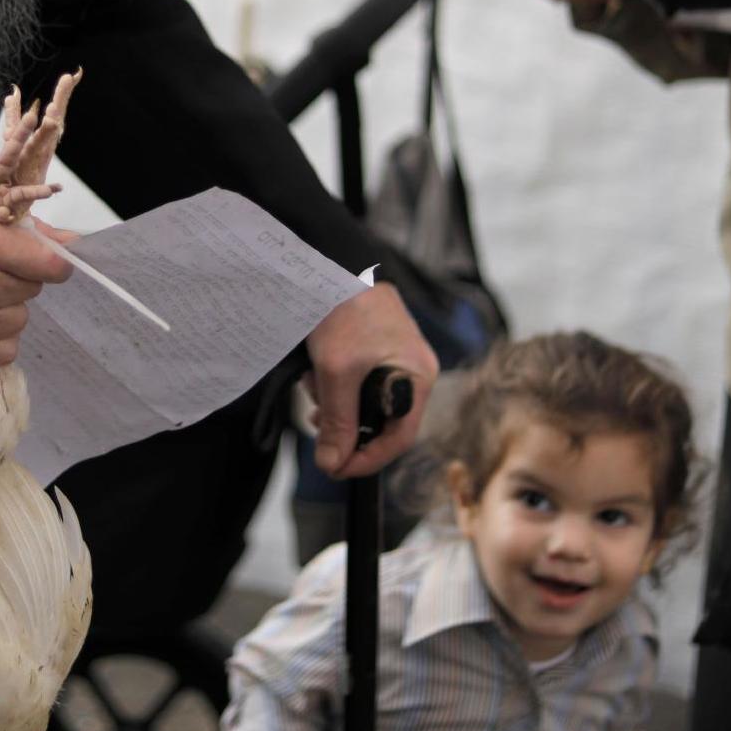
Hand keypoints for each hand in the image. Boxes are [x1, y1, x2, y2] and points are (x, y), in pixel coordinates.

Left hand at [304, 282, 436, 479]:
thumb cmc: (343, 310)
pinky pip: (361, 382)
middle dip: (346, 426)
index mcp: (417, 378)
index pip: (400, 438)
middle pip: (383, 422)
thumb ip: (337, 422)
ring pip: (367, 403)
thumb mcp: (336, 372)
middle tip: (316, 422)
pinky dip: (337, 386)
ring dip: (337, 404)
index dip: (367, 459)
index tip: (336, 469)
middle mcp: (415, 370)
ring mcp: (398, 359)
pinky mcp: (380, 348)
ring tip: (313, 387)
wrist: (334, 261)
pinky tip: (316, 376)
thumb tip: (333, 464)